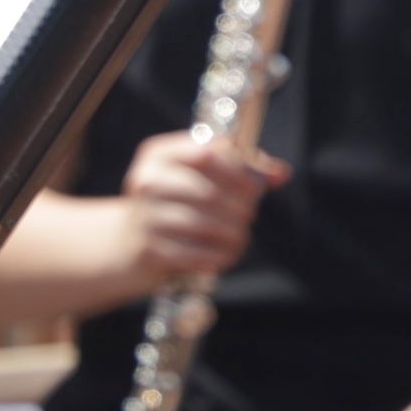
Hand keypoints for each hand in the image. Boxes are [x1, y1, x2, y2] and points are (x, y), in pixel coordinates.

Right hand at [119, 131, 281, 290]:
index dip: (238, 171)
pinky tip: (227, 253)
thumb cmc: (174, 202)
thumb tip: (281, 172)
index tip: (256, 186)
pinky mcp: (150, 249)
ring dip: (234, 233)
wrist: (128, 242)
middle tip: (248, 215)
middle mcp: (146, 181)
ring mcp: (145, 217)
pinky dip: (220, 256)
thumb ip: (241, 169)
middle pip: (209, 193)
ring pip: (206, 225)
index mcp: (157, 154)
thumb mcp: (199, 176)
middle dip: (239, 207)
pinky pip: (198, 254)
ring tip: (240, 235)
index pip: (206, 154)